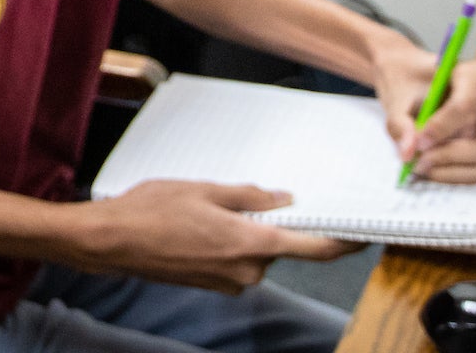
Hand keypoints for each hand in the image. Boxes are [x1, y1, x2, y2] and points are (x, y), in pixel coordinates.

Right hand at [70, 181, 358, 292]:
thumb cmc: (151, 210)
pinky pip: (235, 261)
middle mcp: (247, 271)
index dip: (344, 241)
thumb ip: (248, 197)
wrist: (111, 241)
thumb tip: (283, 201)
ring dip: (244, 232)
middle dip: (270, 224)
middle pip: (279, 247)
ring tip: (206, 208)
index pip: (314, 249)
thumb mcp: (203, 190)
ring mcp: (229, 281)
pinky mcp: (213, 285)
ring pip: (255, 253)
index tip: (363, 233)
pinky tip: (199, 224)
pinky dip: (228, 243)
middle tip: (242, 197)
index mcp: (251, 244)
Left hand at [375, 38, 475, 182]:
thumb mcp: (395, 96)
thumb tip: (408, 152)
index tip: (417, 142)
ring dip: (453, 169)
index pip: (467, 106)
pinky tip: (433, 167)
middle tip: (417, 160)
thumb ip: (399, 123)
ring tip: (421, 164)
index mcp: (475, 74)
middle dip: (449, 155)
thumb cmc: (406, 83)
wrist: (412, 81)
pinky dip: (458, 175)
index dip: (442, 129)